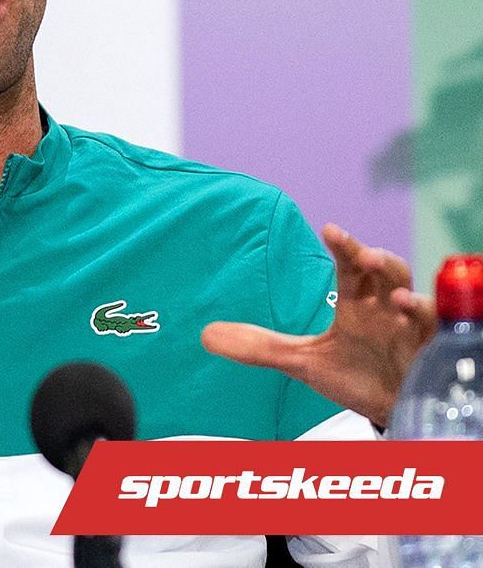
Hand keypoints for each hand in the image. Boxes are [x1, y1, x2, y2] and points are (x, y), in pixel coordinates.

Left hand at [202, 224, 435, 425]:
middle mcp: (386, 309)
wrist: (387, 410)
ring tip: (387, 280)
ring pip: (414, 294)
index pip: (351, 268)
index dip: (344, 247)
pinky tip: (406, 308)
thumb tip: (206, 335)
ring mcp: (410, 329)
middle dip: (374, 258)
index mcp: (357, 304)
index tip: (330, 229)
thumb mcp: (304, 362)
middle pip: (386, 272)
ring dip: (402, 286)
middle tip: (360, 252)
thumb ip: (259, 347)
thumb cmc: (355, 375)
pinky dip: (423, 315)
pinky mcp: (429, 350)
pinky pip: (434, 328)